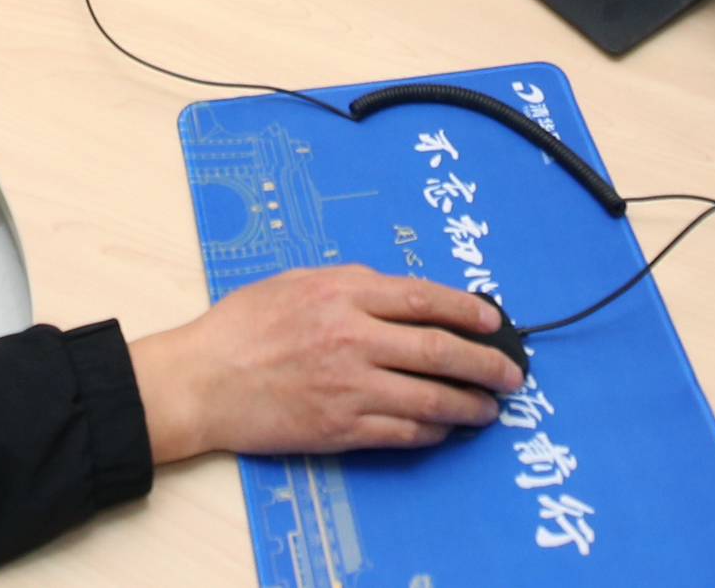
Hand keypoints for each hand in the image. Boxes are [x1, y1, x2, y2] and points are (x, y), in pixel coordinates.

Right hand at [129, 267, 518, 461]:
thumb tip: (397, 294)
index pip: (423, 298)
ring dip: (468, 405)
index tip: (493, 319)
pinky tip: (444, 429)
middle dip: (484, 363)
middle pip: (438, 350)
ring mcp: (349, 387)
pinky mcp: (340, 428)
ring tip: (489, 408)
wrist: (203, 380)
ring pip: (429, 398)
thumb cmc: (242, 326)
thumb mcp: (295, 281)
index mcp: (343, 293)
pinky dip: (430, 432)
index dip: (467, 309)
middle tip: (510, 373)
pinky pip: (401, 433)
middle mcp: (353, 338)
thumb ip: (349, 283)